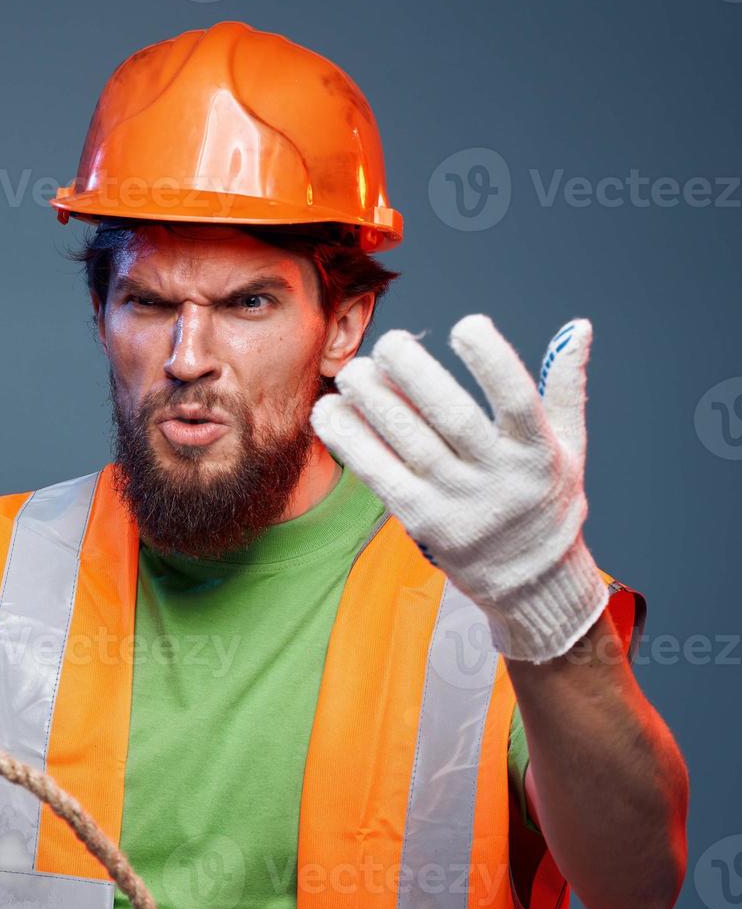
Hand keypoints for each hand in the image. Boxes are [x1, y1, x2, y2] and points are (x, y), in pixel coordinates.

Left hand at [309, 314, 608, 662]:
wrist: (531, 583)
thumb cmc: (544, 498)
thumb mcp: (570, 446)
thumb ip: (564, 387)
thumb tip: (579, 326)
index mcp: (538, 452)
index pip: (518, 401)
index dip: (493, 361)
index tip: (467, 325)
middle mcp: (498, 478)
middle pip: (453, 419)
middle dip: (416, 375)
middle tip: (388, 342)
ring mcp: (458, 503)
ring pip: (410, 444)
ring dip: (374, 403)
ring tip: (351, 371)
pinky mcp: (421, 522)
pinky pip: (379, 476)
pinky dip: (351, 442)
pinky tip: (330, 412)